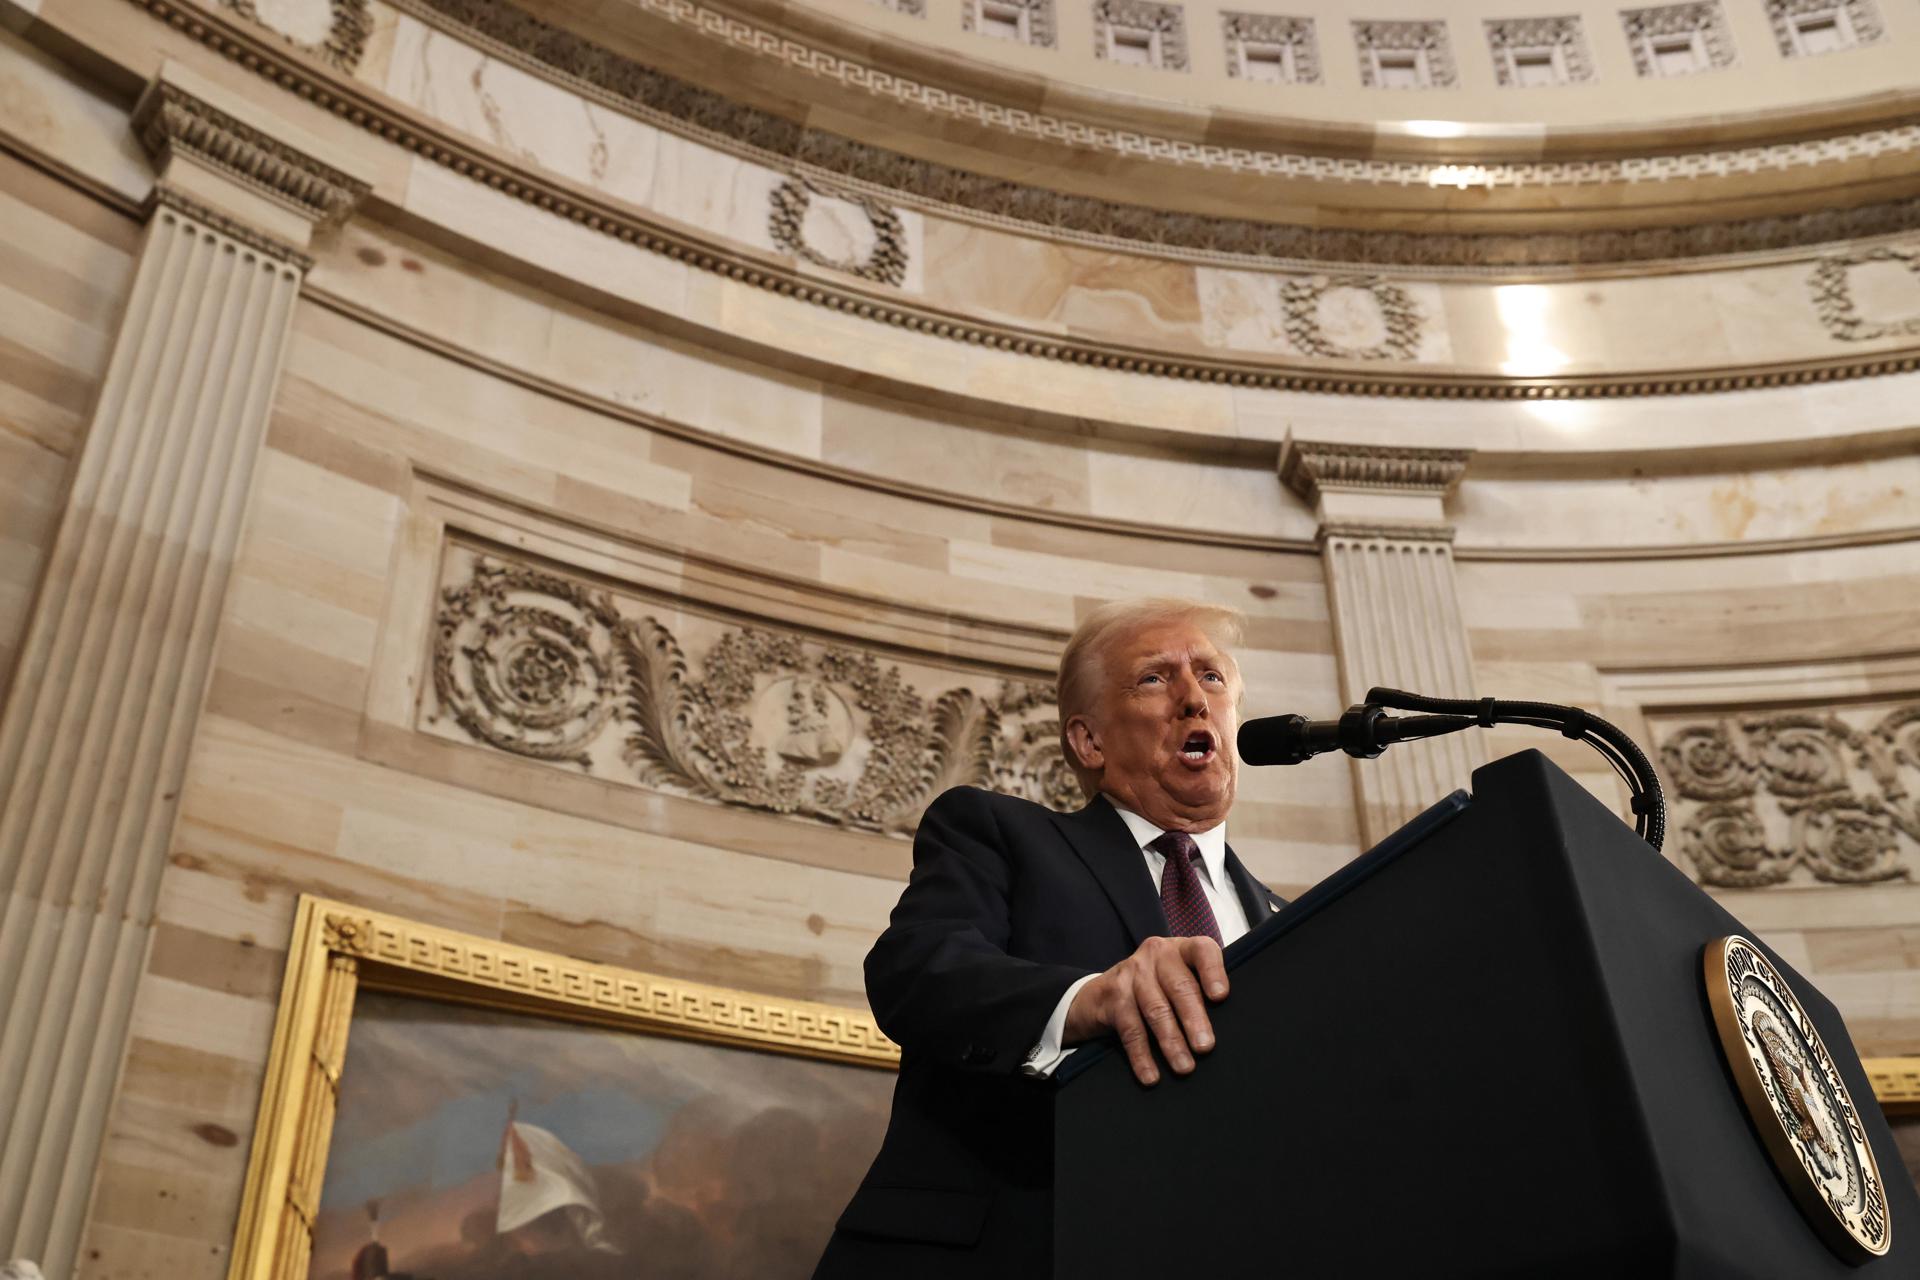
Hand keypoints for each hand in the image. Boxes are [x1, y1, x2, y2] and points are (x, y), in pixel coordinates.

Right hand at [1062, 935, 1227, 1085]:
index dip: (1212, 971)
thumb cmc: (1157, 988)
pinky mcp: (1112, 995)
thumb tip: (1233, 1026)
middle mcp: (1156, 954)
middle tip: (1205, 1047)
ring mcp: (1132, 972)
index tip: (1220, 996)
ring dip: (1171, 1041)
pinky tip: (1152, 1075)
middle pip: (1180, 986)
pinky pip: (1130, 1029)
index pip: (1201, 951)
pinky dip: (1141, 1055)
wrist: (1103, 993)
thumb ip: (1201, 992)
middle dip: (1194, 1019)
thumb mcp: (1178, 979)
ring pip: (1156, 1009)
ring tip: (1184, 1067)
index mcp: (1181, 949)